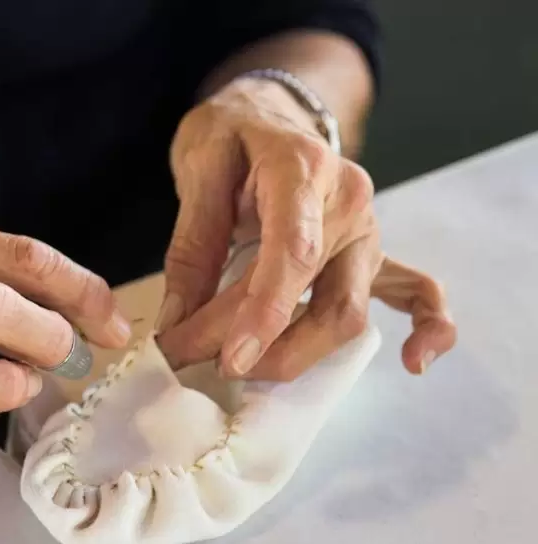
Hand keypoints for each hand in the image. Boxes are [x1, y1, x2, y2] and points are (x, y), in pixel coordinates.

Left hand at [157, 77, 454, 377]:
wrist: (267, 111)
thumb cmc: (231, 135)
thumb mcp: (199, 168)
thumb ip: (191, 244)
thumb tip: (179, 320)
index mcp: (304, 170)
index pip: (295, 251)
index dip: (265, 312)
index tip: (232, 358)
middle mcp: (350, 203)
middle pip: (326, 298)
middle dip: (265, 345)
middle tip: (194, 358)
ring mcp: (369, 231)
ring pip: (352, 313)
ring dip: (299, 355)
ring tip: (243, 369)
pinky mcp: (374, 253)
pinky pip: (417, 291)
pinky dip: (427, 328)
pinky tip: (414, 362)